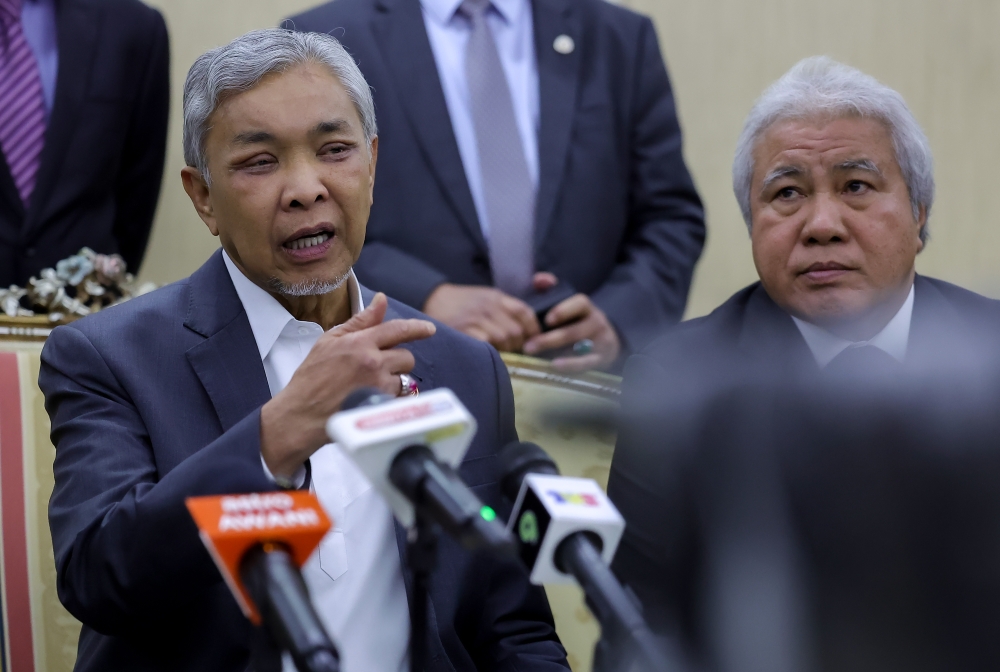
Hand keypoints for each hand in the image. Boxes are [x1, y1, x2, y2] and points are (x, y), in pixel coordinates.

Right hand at [260, 293, 435, 477]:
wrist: (301, 415)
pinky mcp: (381, 407)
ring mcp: (379, 386)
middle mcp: (373, 363)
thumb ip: (360, 321)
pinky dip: (391, 399)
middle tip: (375, 370)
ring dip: (393, 382)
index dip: (418, 328)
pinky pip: (400, 399)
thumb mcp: (329, 341)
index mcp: (360, 343)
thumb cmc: (311, 378)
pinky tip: (371, 400)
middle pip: (406, 357)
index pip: (398, 329)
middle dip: (396, 362)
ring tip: (368, 387)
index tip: (429, 329)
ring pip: (405, 379)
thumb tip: (381, 300)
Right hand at [423, 283, 539, 351]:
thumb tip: (547, 285)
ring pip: (503, 338)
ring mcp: (476, 319)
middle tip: (516, 351)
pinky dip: (490, 352)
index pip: (525, 312)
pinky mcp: (464, 331)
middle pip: (516, 330)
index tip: (534, 340)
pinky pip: (486, 345)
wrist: (433, 299)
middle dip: (519, 344)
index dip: (534, 329)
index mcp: (497, 297)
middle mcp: (489, 306)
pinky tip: (489, 354)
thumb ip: (510, 304)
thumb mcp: (489, 296)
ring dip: (506, 350)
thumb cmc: (464, 302)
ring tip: (503, 354)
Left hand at [523, 294, 620, 371]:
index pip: (580, 303)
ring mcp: (601, 342)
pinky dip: (571, 365)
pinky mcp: (602, 359)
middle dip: (550, 339)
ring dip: (558, 354)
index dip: (564, 310)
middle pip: (575, 331)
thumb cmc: (576, 321)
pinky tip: (555, 366)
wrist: (606, 341)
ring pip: (581, 349)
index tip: (547, 320)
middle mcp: (596, 322)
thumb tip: (539, 279)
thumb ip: (551, 289)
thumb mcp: (566, 304)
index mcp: (586, 308)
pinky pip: (587, 363)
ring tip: (537, 359)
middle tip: (528, 346)